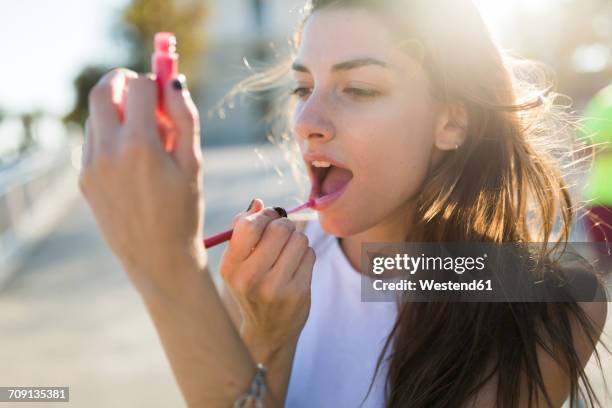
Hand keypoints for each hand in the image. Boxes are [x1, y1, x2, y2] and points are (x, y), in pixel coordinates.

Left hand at [79, 68, 204, 293]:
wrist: (159, 258)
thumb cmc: (184, 210)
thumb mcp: (194, 163)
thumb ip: (185, 118)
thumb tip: (173, 82)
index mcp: (139, 146)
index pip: (139, 87)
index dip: (155, 82)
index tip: (165, 90)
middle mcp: (108, 152)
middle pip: (102, 91)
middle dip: (122, 81)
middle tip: (141, 88)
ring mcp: (91, 166)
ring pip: (96, 116)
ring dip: (117, 110)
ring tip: (146, 135)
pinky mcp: (84, 179)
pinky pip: (93, 141)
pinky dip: (110, 134)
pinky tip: (133, 157)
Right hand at [220, 199, 314, 351]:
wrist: (268, 331)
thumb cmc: (252, 287)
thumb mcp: (238, 264)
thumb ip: (243, 229)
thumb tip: (259, 203)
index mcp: (231, 267)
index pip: (249, 225)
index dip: (264, 215)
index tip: (268, 219)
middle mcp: (250, 278)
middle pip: (279, 228)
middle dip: (284, 225)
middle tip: (282, 234)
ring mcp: (275, 287)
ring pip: (299, 239)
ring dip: (297, 241)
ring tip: (288, 254)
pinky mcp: (298, 293)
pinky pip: (310, 254)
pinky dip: (306, 255)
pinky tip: (296, 268)